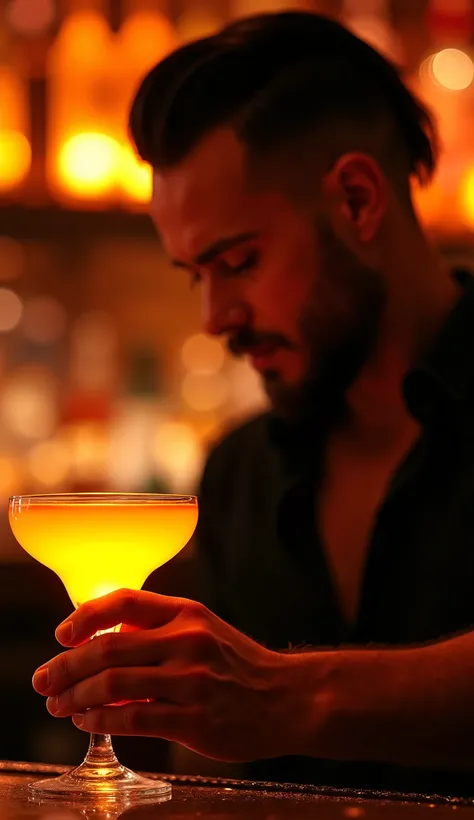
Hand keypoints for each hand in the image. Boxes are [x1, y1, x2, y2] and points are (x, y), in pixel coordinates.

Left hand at [32, 589, 313, 761]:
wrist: (288, 698)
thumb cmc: (238, 666)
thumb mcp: (204, 630)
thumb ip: (158, 631)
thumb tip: (103, 640)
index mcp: (187, 612)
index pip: (124, 601)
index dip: (84, 616)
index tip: (61, 635)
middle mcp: (187, 640)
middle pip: (107, 647)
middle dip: (65, 666)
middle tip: (44, 680)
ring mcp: (191, 680)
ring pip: (112, 684)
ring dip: (76, 697)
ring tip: (60, 705)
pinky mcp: (194, 719)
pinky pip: (132, 718)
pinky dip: (100, 721)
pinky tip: (89, 722)